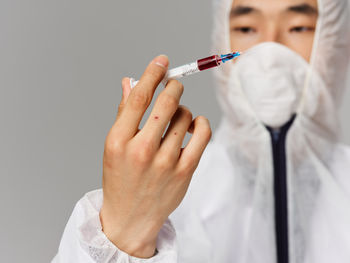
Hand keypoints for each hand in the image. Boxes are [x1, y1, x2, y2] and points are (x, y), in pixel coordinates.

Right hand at [100, 55, 211, 257]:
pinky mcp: (185, 172)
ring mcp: (165, 162)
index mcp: (118, 141)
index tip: (162, 61)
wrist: (130, 218)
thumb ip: (123, 113)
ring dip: (183, 109)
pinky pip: (202, 134)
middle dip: (173, 87)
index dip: (152, 74)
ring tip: (176, 118)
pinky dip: (201, 123)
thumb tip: (130, 81)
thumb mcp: (113, 147)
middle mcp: (142, 150)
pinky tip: (194, 124)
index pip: (138, 98)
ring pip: (185, 116)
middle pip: (166, 103)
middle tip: (174, 84)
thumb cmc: (120, 179)